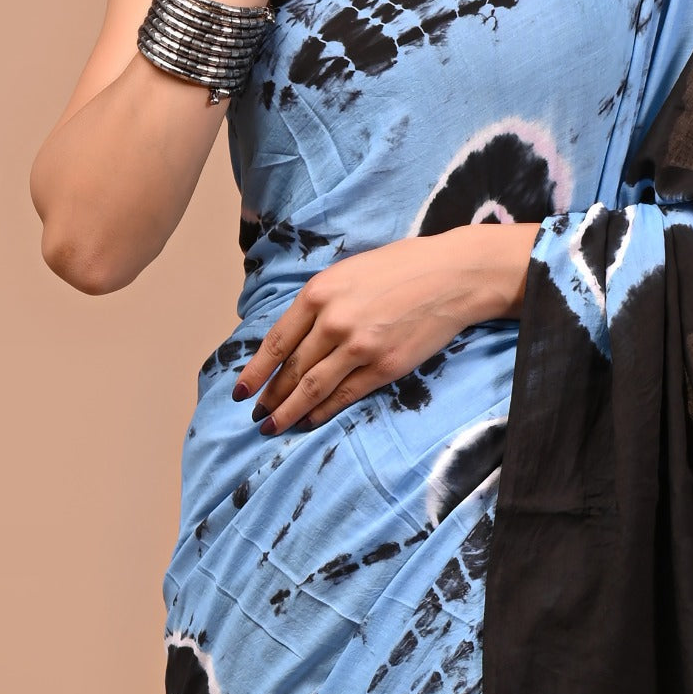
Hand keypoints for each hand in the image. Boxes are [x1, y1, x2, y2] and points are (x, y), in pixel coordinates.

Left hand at [231, 224, 538, 433]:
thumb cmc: (402, 267)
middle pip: (292, 369)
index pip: (277, 341)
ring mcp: (359, 346)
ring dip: (289, 411)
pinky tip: (311, 420)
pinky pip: (345, 395)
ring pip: (313, 387)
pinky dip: (324, 411)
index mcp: (320, 292)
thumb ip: (320, 302)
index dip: (256, 371)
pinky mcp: (384, 366)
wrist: (451, 275)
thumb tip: (294, 337)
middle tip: (256, 414)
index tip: (241, 390)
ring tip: (273, 426)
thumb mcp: (349, 272)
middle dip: (271, 396)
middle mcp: (334, 321)